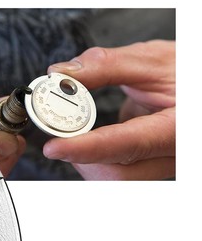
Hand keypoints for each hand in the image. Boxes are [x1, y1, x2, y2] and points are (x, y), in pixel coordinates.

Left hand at [43, 40, 175, 179]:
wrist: (201, 88)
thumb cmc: (189, 73)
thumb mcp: (154, 60)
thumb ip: (106, 66)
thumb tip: (62, 73)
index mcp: (178, 126)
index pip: (126, 145)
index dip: (86, 149)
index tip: (54, 147)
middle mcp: (172, 154)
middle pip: (116, 175)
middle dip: (81, 158)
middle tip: (61, 134)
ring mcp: (161, 164)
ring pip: (113, 179)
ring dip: (87, 159)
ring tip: (80, 132)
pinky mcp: (149, 167)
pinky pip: (116, 173)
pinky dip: (96, 158)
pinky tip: (93, 139)